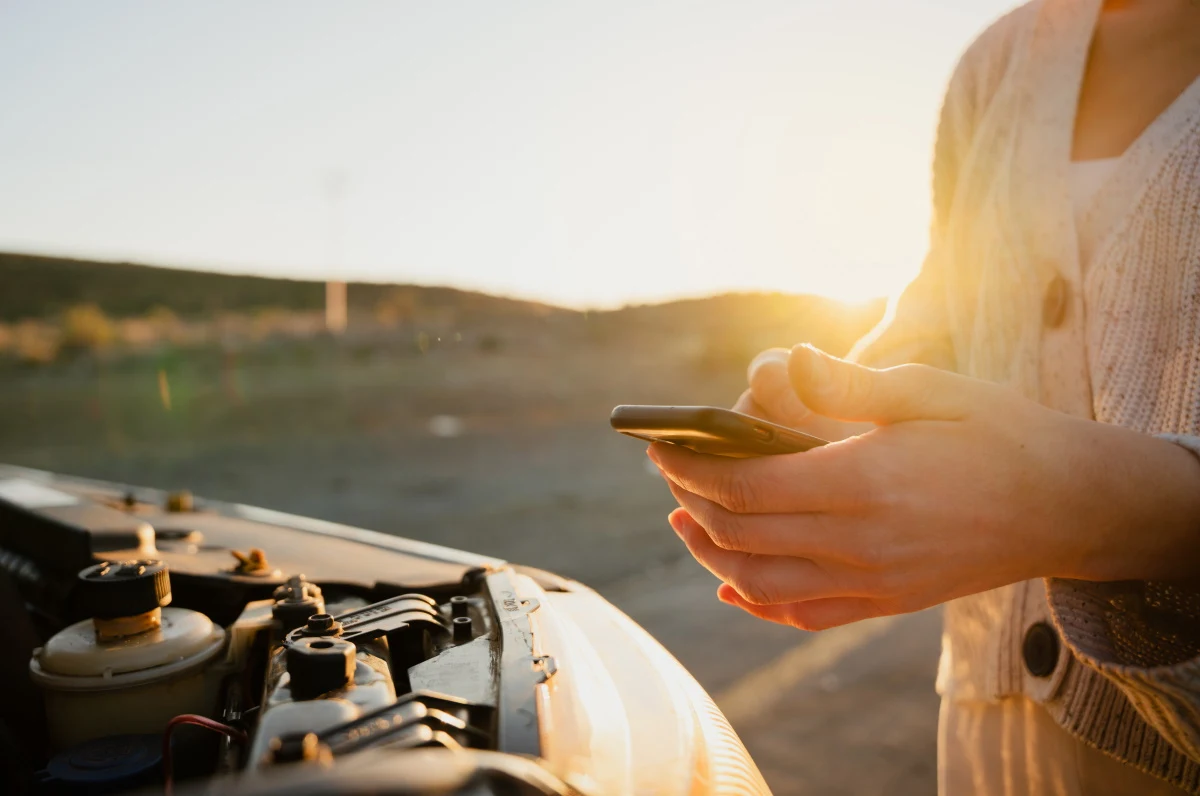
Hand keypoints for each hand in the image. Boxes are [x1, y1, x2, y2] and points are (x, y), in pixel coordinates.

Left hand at [652, 345, 1199, 630]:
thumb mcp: (928, 390)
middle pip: (742, 533)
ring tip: (684, 523)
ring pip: (760, 582)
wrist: (1069, 505)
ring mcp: (873, 581)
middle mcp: (860, 542)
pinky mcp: (886, 602)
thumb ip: (846, 384)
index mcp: (862, 481)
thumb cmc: (999, 433)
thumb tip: (782, 360)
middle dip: (690, 502)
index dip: (691, 467)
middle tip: (669, 473)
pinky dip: (757, 602)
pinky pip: (804, 615)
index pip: (746, 485)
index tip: (662, 446)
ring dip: (710, 553)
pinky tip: (732, 584)